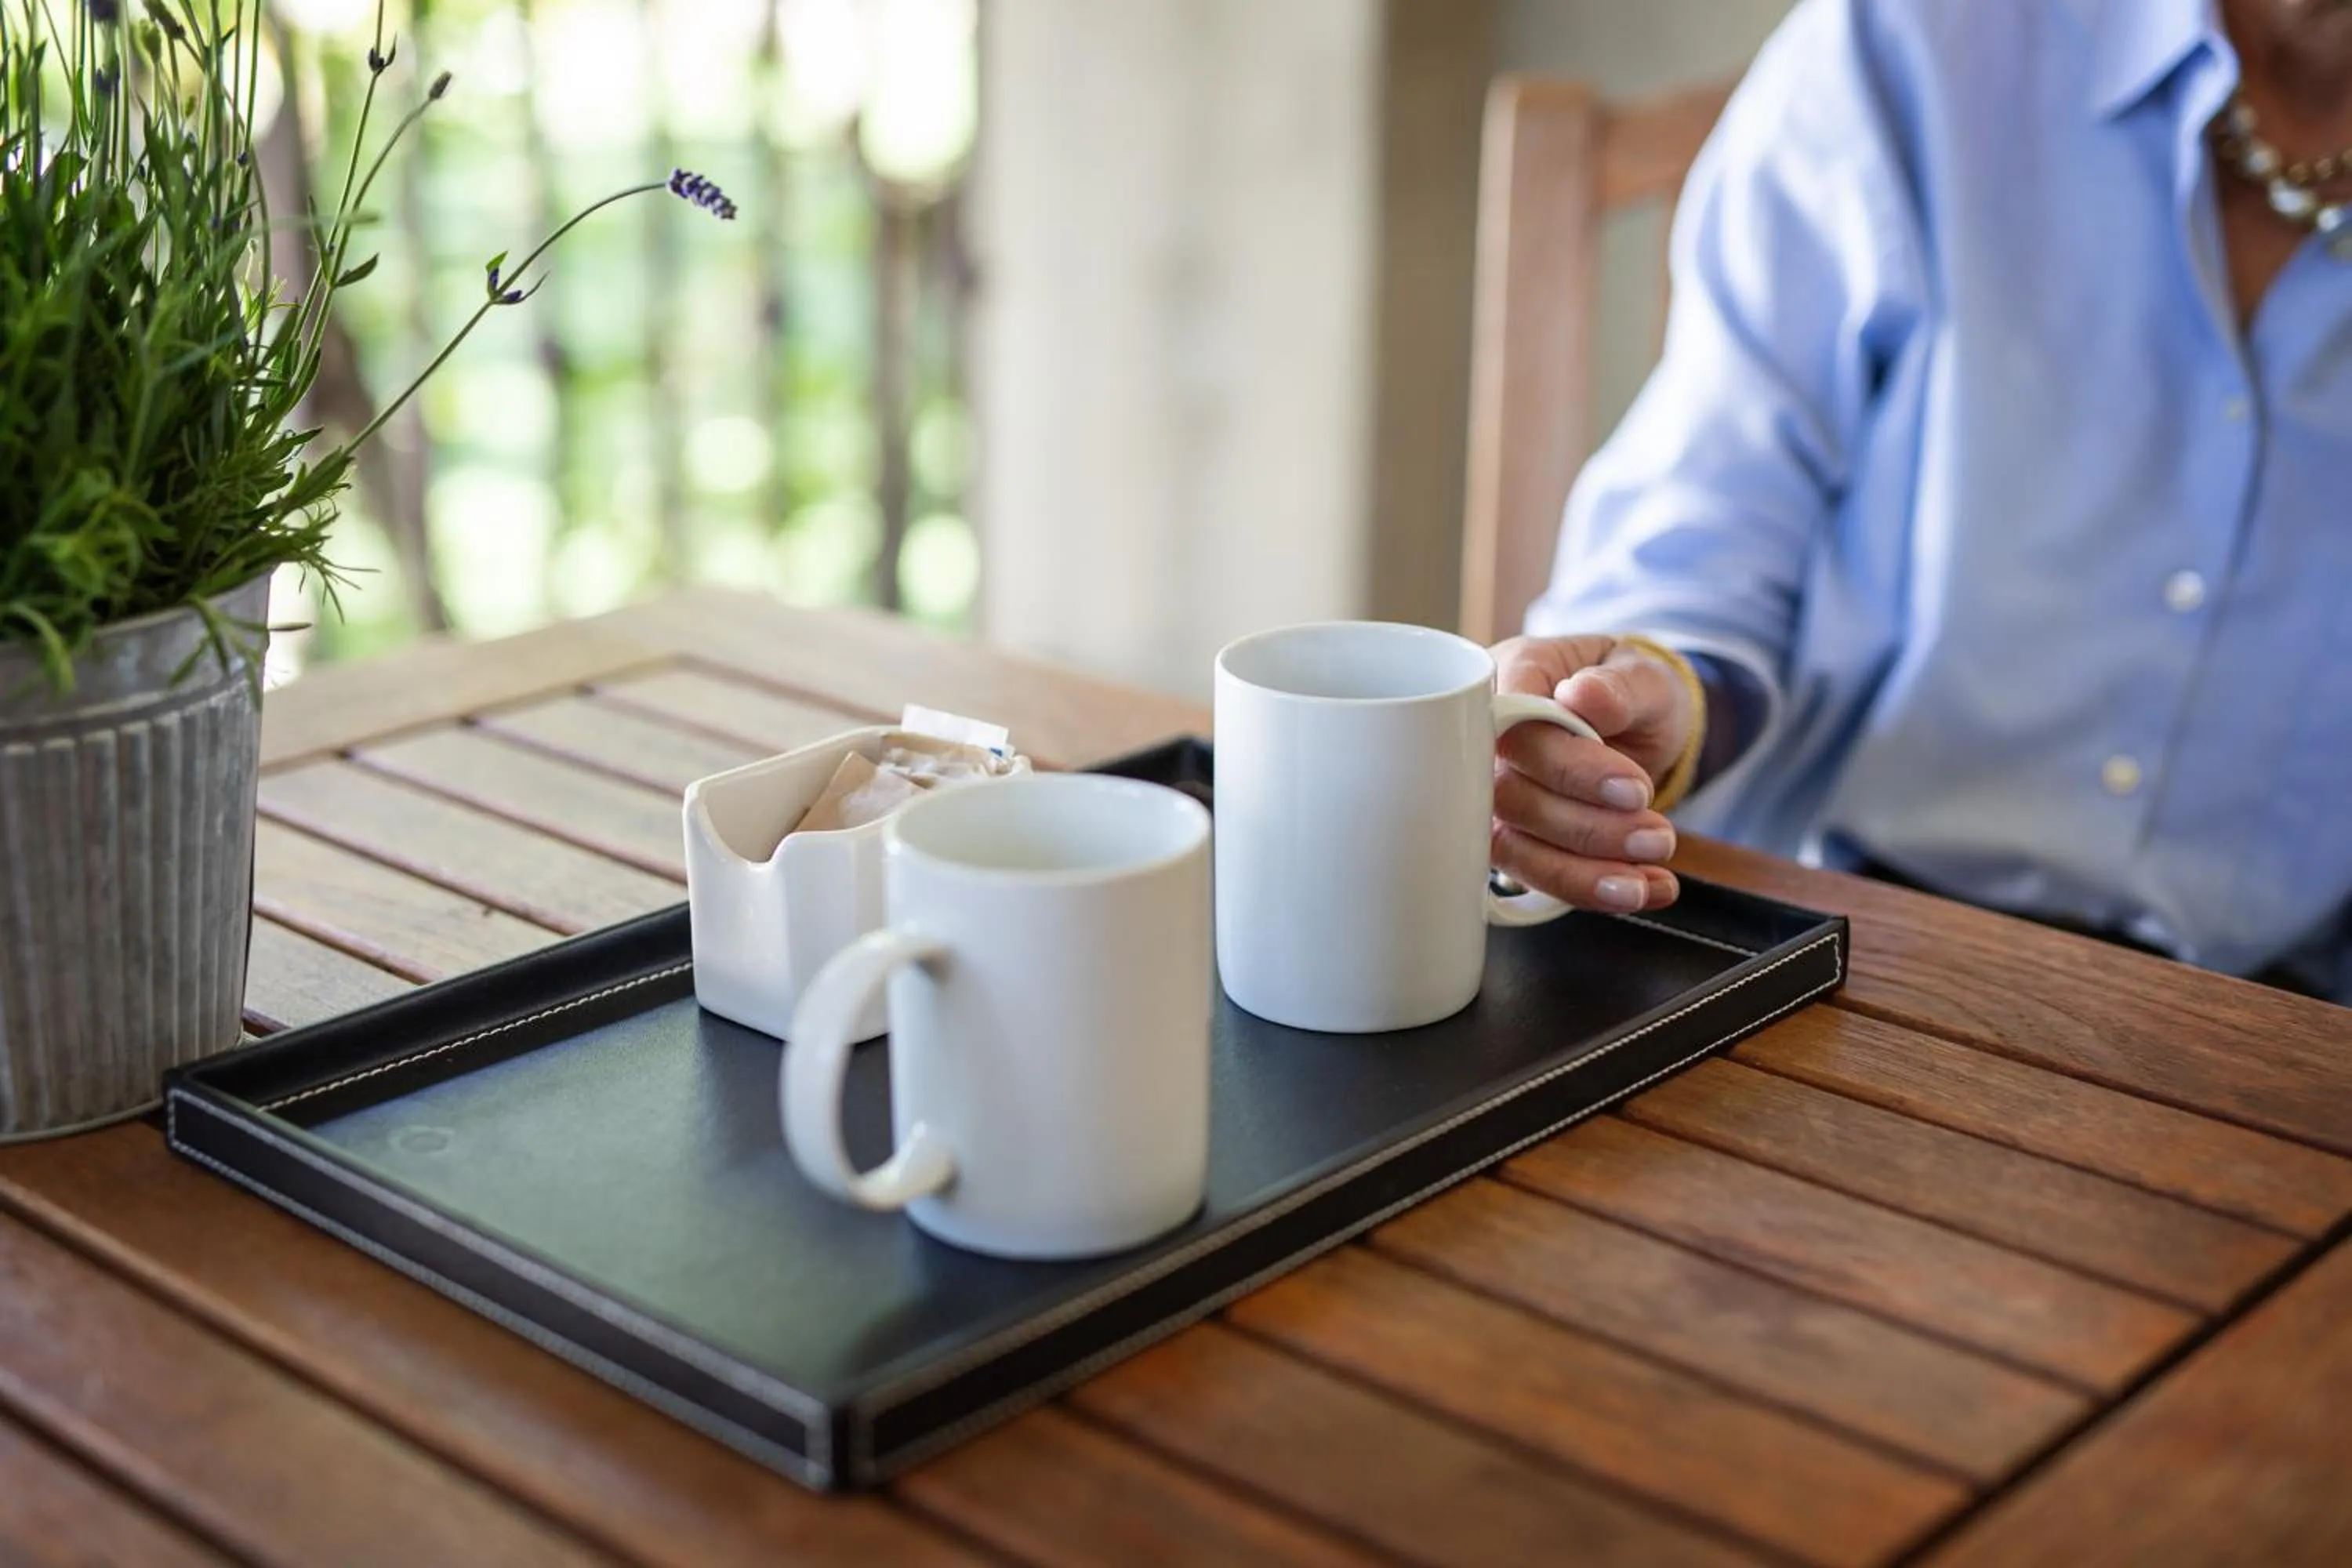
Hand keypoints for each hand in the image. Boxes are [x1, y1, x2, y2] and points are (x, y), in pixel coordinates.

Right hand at [1489, 634, 1698, 913]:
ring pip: (1516, 847)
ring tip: (1649, 876)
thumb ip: (1619, 684)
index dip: (1567, 766)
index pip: (1516, 727)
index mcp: (1514, 676)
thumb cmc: (1627, 689)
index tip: (1633, 790)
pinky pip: (1538, 875)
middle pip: (1510, 795)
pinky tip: (1646, 889)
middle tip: (1658, 837)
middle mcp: (1488, 739)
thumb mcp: (1642, 674)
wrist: (1635, 722)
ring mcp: (1494, 794)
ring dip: (1585, 872)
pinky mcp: (1513, 838)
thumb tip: (1584, 694)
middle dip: (1587, 827)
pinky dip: (1592, 890)